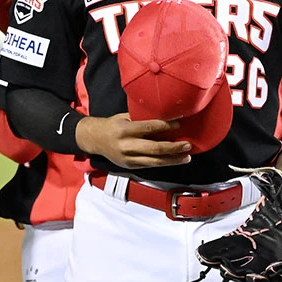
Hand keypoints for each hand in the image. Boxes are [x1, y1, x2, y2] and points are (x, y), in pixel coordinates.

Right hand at [76, 113, 192, 168]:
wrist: (94, 139)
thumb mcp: (124, 117)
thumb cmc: (113, 125)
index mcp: (124, 130)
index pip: (148, 128)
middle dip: (173, 148)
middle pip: (154, 148)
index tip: (179, 125)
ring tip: (186, 157)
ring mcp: (128, 158)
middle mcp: (126, 145)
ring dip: (172, 160)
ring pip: (154, 161)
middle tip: (187, 145)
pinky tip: (174, 160)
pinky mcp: (130, 167)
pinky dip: (163, 163)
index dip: (165, 127)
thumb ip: (141, 118)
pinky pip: (150, 166)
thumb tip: (164, 115)